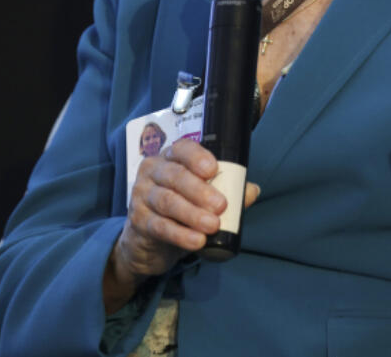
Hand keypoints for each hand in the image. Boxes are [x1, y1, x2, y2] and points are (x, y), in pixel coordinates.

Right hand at [103, 139, 260, 311]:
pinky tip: (196, 241)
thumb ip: (227, 190)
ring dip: (192, 214)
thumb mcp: (201, 198)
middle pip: (175, 176)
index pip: (182, 149)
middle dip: (200, 191)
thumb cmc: (179, 210)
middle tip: (221, 205)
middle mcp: (153, 172)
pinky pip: (160, 226)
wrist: (149, 241)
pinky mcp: (139, 221)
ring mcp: (142, 196)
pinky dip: (180, 234)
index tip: (213, 169)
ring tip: (212, 225)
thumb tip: (252, 190)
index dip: (197, 157)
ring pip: (167, 201)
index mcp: (170, 158)